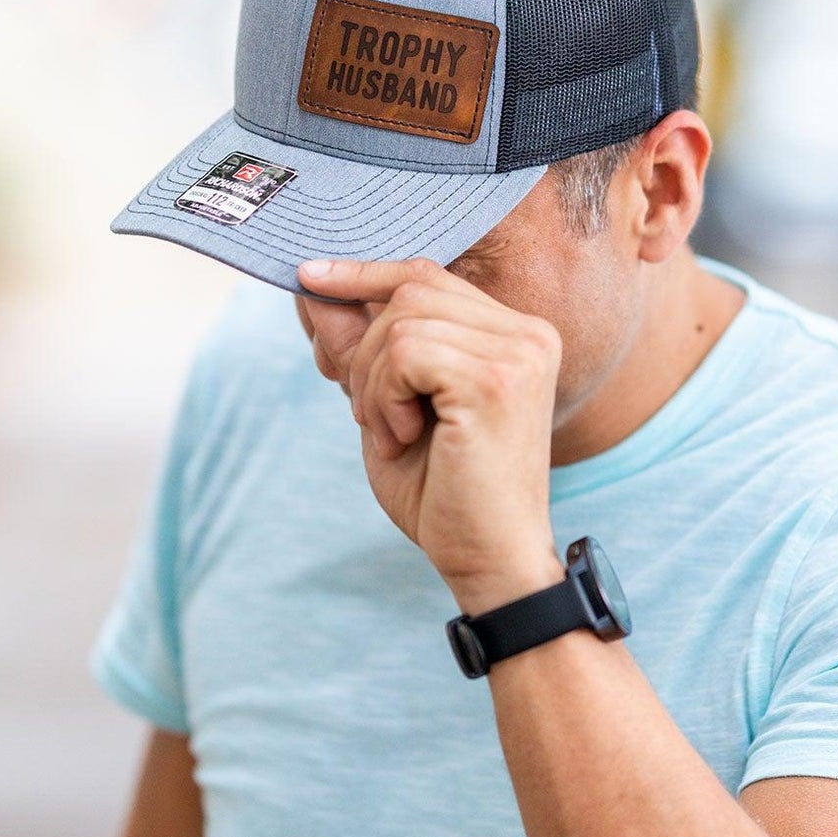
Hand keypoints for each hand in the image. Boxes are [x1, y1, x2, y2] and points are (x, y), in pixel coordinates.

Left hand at [297, 258, 563, 614]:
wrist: (488, 562)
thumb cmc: (445, 494)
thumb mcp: (388, 407)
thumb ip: (360, 348)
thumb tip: (311, 288)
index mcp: (515, 335)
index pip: (429, 275)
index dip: (365, 274)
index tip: (309, 278)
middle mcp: (528, 334)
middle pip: (410, 290)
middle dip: (366, 350)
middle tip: (373, 416)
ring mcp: (518, 353)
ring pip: (400, 323)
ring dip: (373, 384)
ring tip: (396, 434)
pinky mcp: (496, 380)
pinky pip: (404, 353)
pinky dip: (384, 398)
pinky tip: (405, 437)